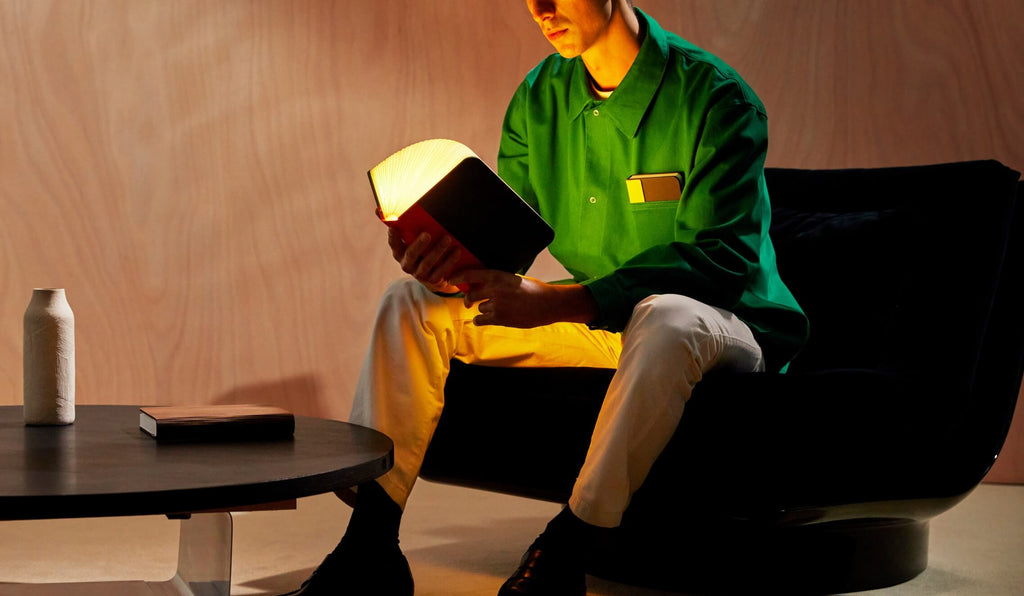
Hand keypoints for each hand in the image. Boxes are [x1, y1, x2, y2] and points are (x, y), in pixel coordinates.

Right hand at [388, 228, 461, 293]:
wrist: (436, 271)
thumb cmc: (424, 247)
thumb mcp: (415, 237)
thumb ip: (406, 224)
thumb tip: (381, 208)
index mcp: (400, 251)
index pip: (393, 243)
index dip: (393, 236)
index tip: (394, 227)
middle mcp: (407, 263)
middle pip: (411, 254)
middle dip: (419, 244)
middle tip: (427, 234)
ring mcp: (419, 273)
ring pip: (427, 264)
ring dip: (437, 251)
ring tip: (447, 239)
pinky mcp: (432, 280)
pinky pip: (440, 272)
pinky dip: (449, 262)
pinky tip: (457, 252)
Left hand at [451, 270, 597, 328]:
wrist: (549, 304)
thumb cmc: (533, 290)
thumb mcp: (514, 279)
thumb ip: (497, 281)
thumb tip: (479, 283)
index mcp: (498, 276)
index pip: (471, 274)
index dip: (458, 277)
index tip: (451, 280)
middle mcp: (495, 289)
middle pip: (471, 294)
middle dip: (469, 299)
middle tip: (469, 301)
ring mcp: (497, 305)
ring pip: (479, 308)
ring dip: (483, 310)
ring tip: (496, 309)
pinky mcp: (500, 318)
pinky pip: (481, 320)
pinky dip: (481, 320)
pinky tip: (486, 319)